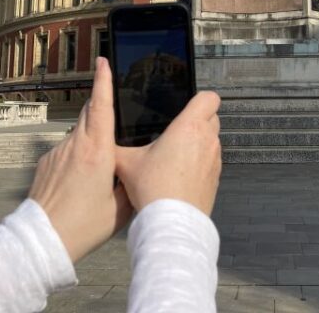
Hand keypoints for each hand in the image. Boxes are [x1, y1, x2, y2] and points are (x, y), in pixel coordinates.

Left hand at [29, 57, 132, 262]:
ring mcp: (57, 153)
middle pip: (89, 112)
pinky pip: (67, 149)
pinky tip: (83, 178)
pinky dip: (78, 155)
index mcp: (96, 151)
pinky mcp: (46, 163)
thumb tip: (136, 167)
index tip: (103, 61)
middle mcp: (74, 145)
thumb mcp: (120, 205)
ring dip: (92, 137)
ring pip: (78, 132)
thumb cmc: (83, 226)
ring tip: (103, 162)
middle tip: (116, 103)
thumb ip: (129, 181)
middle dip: (101, 103)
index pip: (100, 106)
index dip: (103, 81)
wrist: (41, 241)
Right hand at [115, 91, 221, 215]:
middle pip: (212, 117)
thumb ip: (116, 147)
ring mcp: (214, 160)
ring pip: (213, 139)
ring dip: (200, 141)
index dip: (200, 98)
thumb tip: (103, 141)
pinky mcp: (215, 178)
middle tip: (177, 130)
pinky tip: (182, 173)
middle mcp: (207, 140)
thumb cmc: (154, 189)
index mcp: (189, 127)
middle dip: (198, 119)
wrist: (171, 222)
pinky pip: (211, 161)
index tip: (186, 104)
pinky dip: (201, 162)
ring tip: (177, 153)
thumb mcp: (127, 163)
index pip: (209, 97)